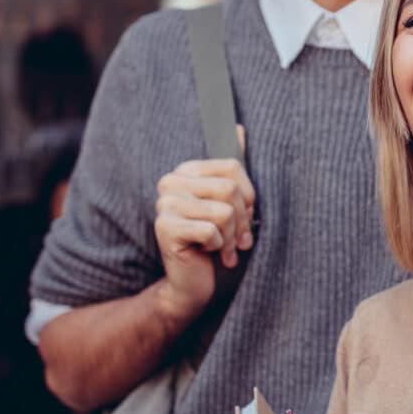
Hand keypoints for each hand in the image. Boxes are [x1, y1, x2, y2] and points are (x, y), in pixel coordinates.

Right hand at [154, 127, 253, 317]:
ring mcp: (164, 204)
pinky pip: (211, 230)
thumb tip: (240, 128)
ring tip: (225, 250)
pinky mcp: (164, 227)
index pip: (232, 167)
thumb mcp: (230, 204)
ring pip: (223, 211)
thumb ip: (233, 170)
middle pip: (229, 189)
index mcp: (187, 171)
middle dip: (242, 221)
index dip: (248, 197)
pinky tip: (208, 254)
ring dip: (231, 238)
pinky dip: (218, 247)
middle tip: (239, 241)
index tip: (246, 217)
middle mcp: (170, 182)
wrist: (194, 285)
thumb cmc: (217, 243)